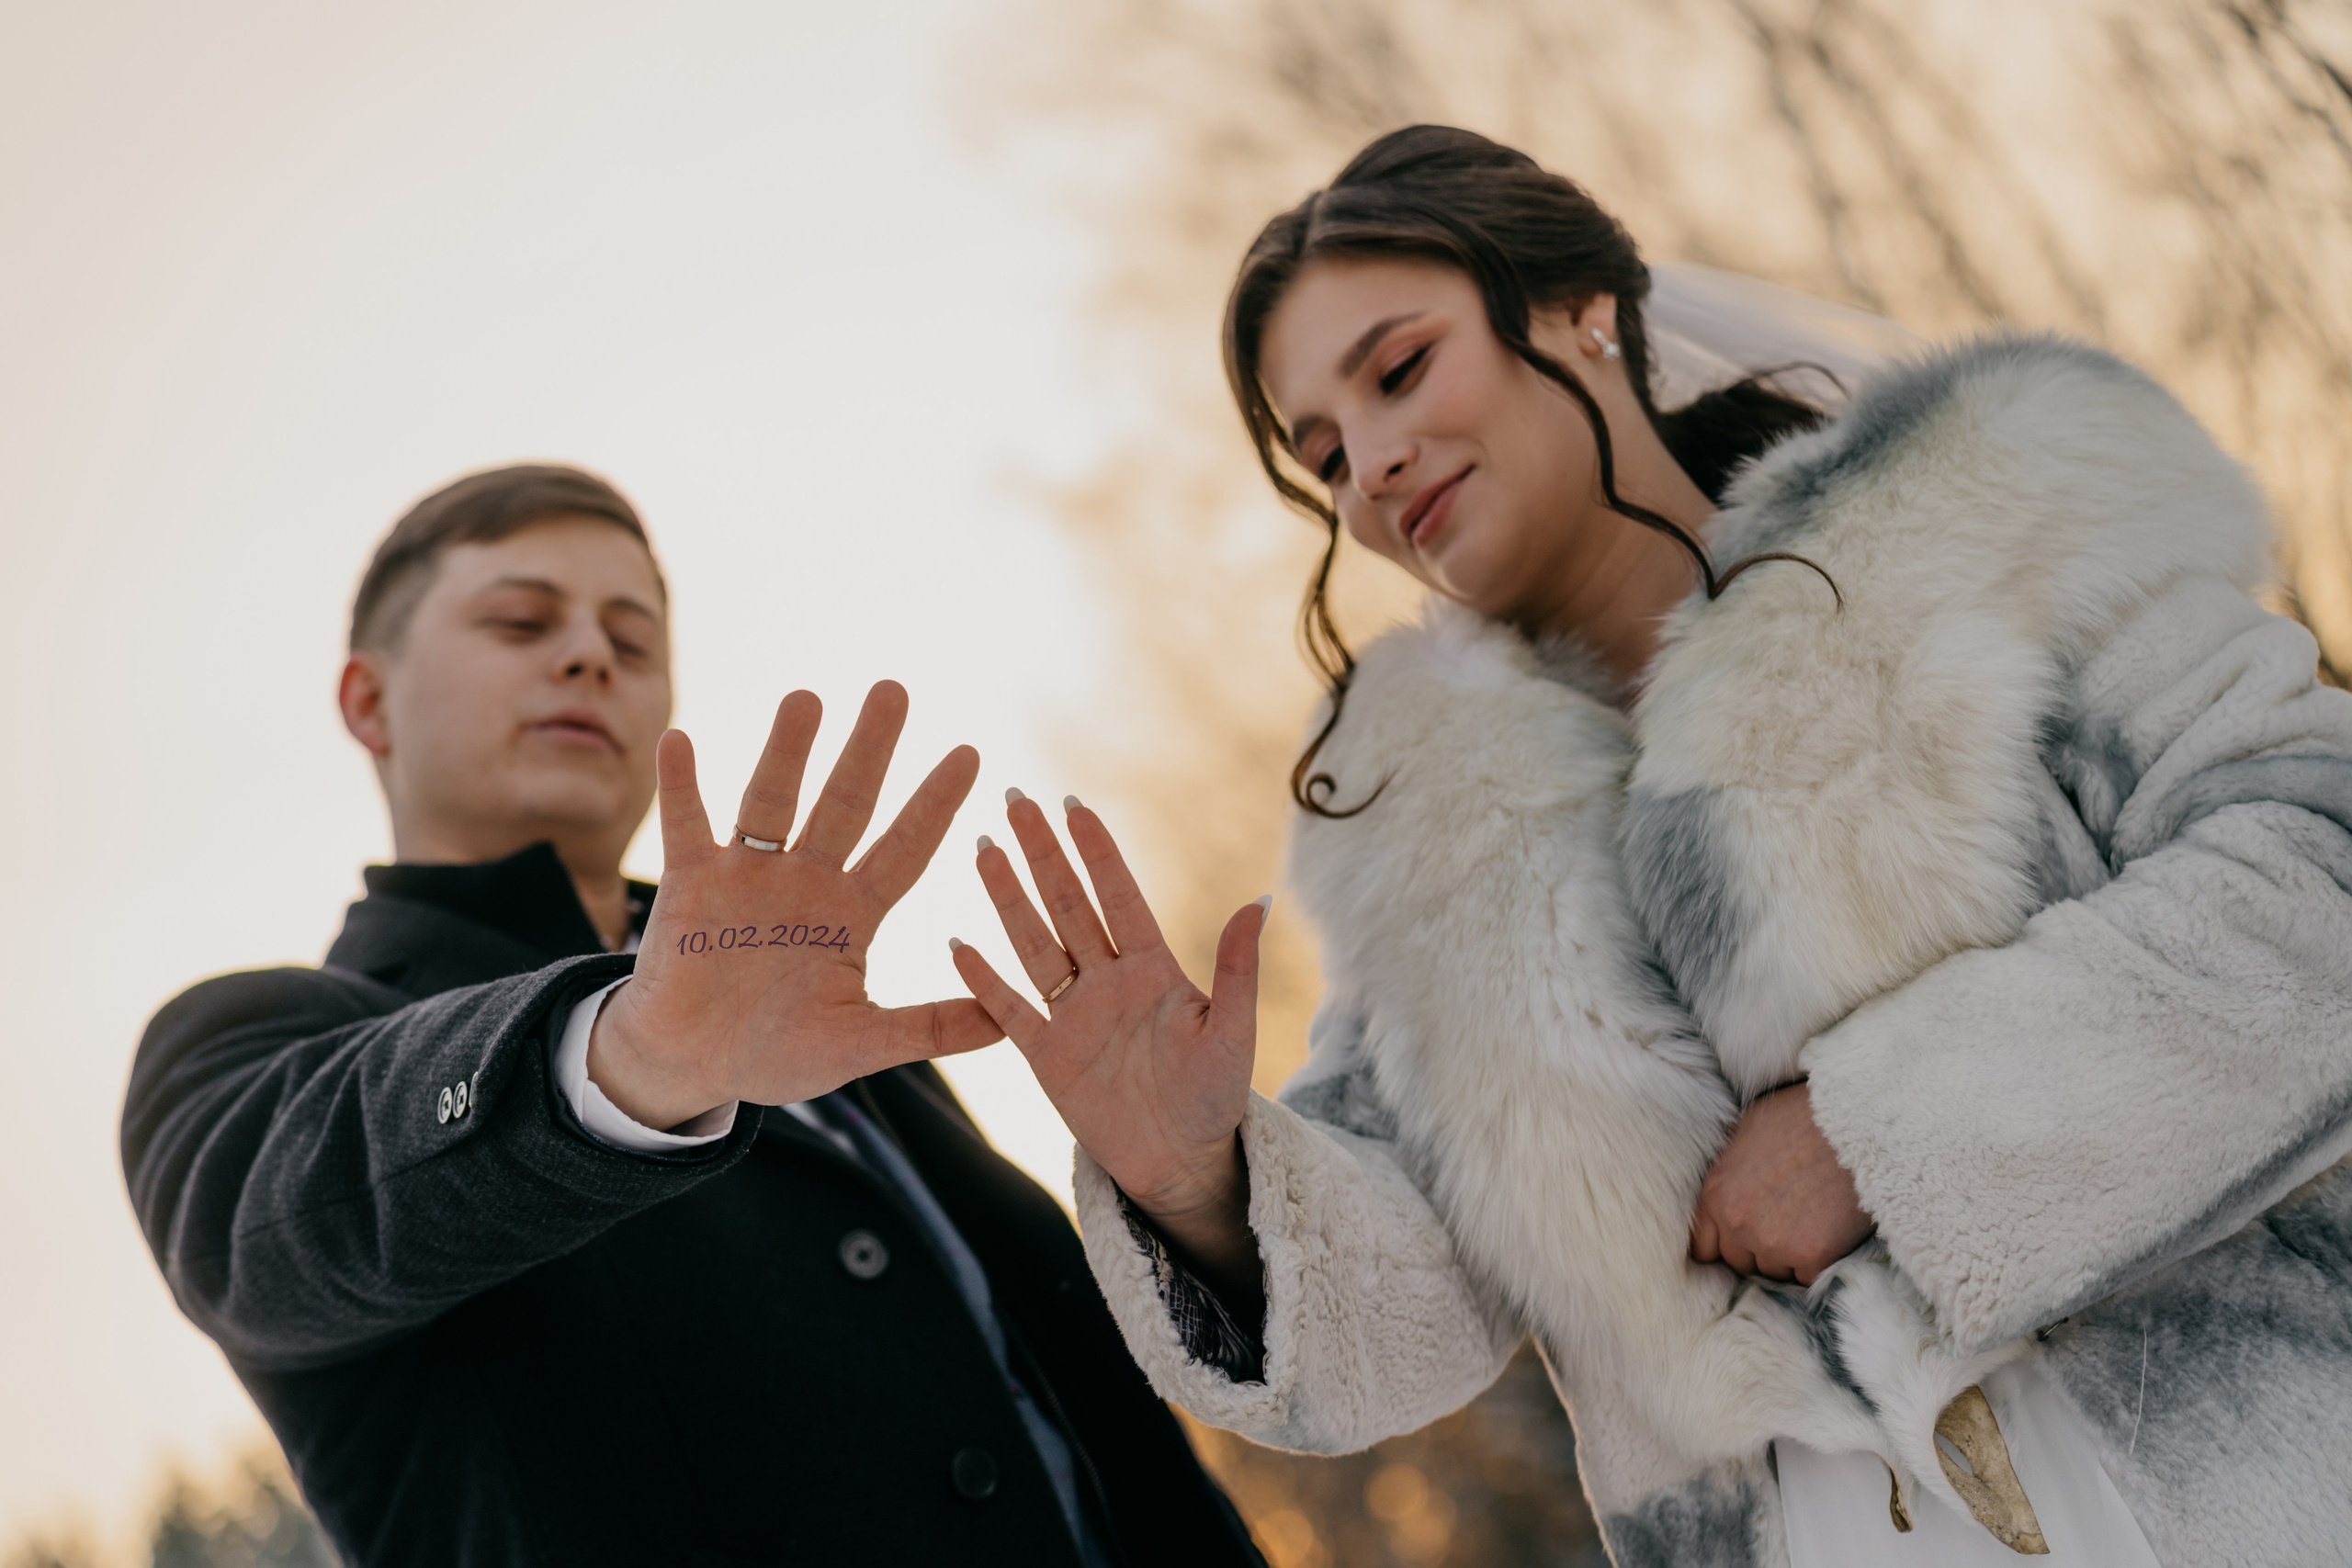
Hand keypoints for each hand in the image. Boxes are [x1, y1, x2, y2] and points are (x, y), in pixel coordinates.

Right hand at [587, 682, 1000, 1128]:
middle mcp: (806, 882)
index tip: (971, 755)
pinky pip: (688, 825)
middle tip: (894, 690)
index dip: (935, 805)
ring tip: (806, 698)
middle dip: (869, 750)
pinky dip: (683, 785)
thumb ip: (928, 1028)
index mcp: (852, 914)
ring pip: (772, 802)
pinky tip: (680, 740)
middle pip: (844, 804)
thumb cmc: (775, 1053)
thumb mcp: (859, 1045)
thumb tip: (1008, 1026)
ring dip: (787, 752)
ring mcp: (748, 876)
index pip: (904, 848)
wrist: (690, 1066)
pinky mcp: (692, 884)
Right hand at [949, 793, 1263, 1291]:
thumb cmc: (1215, 1098)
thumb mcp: (1231, 1033)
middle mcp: (1108, 982)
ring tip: (982, 848)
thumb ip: (1237, 968)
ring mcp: (1074, 1015)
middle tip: (1015, 800)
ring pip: (1034, 944)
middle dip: (1041, 853)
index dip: (1096, 851)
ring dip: (1008, 898)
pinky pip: (1010, 1011)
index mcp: (1153, 969)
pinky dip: (984, 980)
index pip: (1118, 896)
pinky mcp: (1048, 1056)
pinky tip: (958, 942)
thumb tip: (1260, 898)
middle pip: (1067, 905)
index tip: (1074, 804)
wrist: (1183, 1164)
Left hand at [1689, 1082, 1874, 1285]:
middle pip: (1740, 1263)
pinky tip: (1830, 1231)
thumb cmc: (1803, 1117)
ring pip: (1775, 1272)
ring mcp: (1773, 1242)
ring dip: (1790, 1257)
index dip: (1727, 1245)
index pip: (1704, 1247)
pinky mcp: (1812, 1256)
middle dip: (1760, 1250)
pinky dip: (1820, 1264)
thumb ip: (1730, 1175)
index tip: (1745, 1240)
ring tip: (1813, 1221)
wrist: (1856, 1123)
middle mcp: (1737, 1222)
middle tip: (1789, 1224)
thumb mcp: (1747, 1133)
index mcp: (1716, 1193)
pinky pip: (1807, 1278)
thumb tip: (1725, 1193)